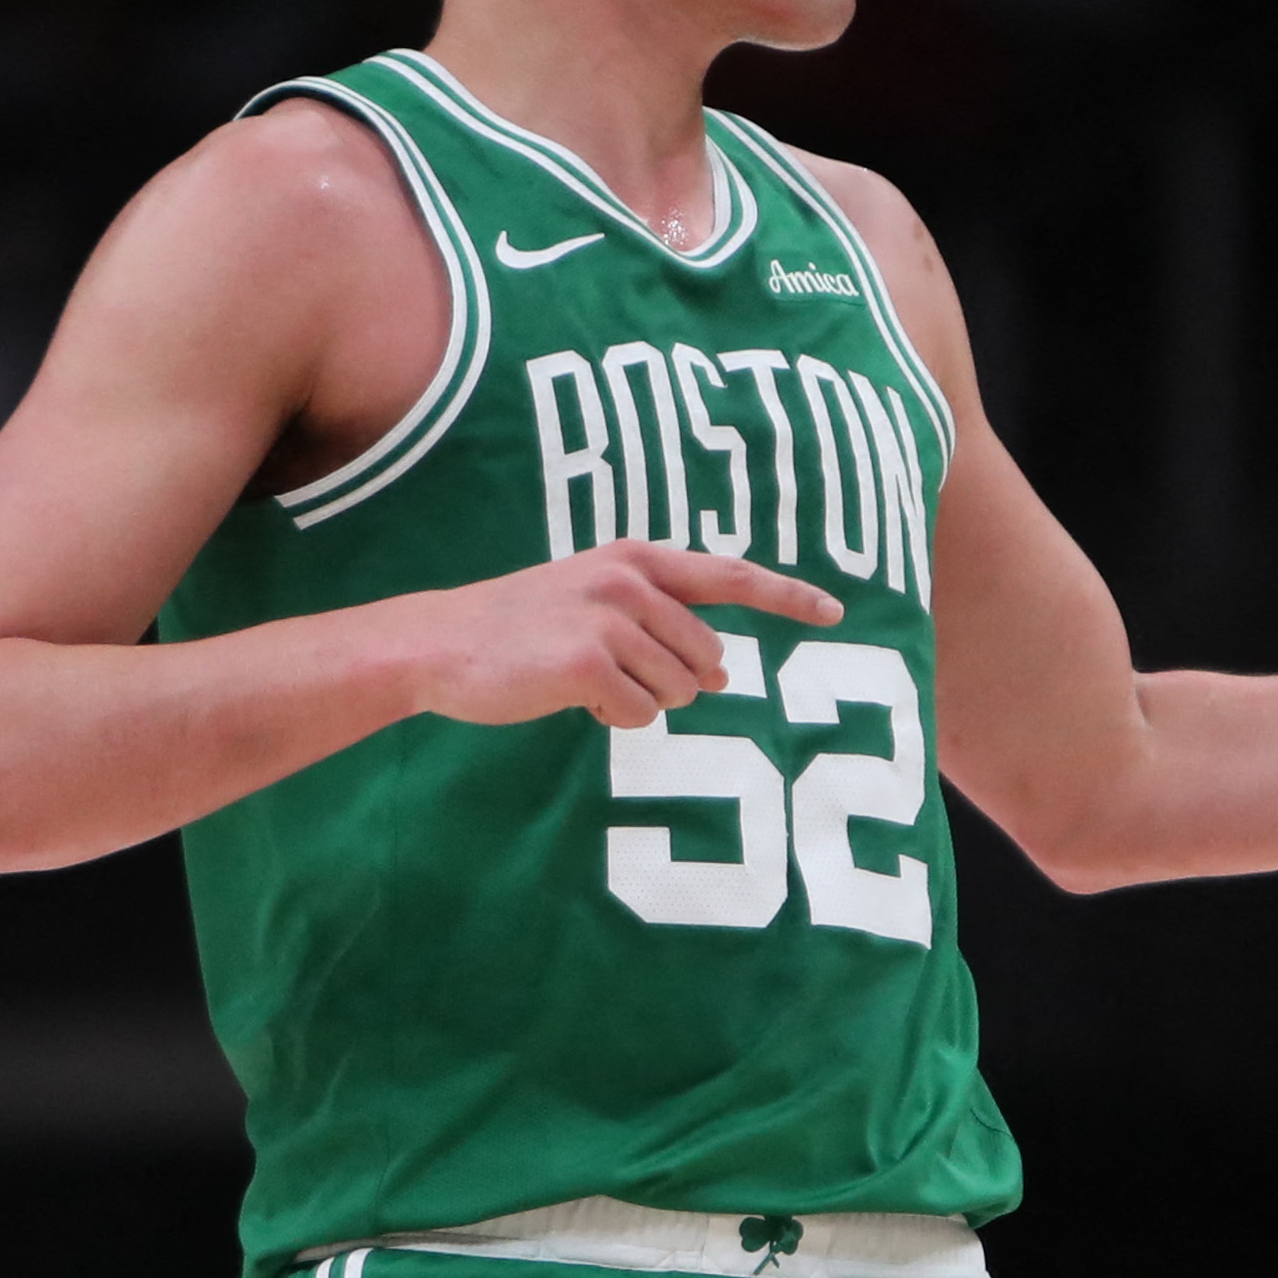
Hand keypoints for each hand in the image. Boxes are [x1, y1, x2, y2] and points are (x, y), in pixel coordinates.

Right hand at [392, 541, 843, 730]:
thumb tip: (723, 674)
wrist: (442, 643)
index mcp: (635, 558)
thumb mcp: (592, 597)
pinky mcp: (589, 665)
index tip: (835, 612)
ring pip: (678, 691)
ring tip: (586, 681)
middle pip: (707, 657)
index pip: (730, 575)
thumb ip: (659, 622)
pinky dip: (613, 719)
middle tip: (614, 674)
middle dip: (675, 681)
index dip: (787, 596)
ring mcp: (609, 621)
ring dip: (641, 701)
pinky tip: (572, 699)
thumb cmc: (522, 627)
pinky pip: (639, 715)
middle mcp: (629, 582)